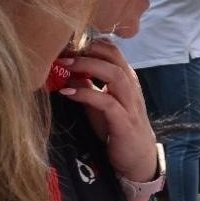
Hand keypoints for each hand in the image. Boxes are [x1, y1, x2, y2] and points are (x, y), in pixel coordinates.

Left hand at [57, 39, 158, 181]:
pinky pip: (106, 102)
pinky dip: (86, 94)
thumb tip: (66, 70)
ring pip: (114, 74)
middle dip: (87, 50)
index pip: (112, 50)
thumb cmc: (116, 129)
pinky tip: (67, 93)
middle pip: (114, 57)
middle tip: (62, 50)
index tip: (66, 41)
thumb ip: (87, 86)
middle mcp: (130, 87)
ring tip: (64, 65)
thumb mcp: (98, 104)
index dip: (89, 42)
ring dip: (87, 66)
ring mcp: (129, 104)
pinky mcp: (124, 121)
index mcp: (125, 79)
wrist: (137, 159)